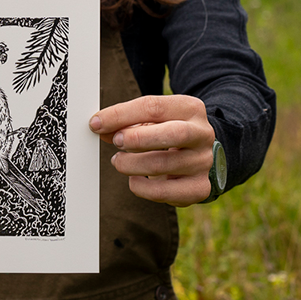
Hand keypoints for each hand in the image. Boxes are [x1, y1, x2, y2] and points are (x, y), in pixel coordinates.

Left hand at [89, 95, 214, 206]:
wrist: (197, 155)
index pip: (153, 107)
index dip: (121, 115)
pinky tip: (134, 179)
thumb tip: (100, 126)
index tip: (97, 123)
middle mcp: (202, 134)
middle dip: (137, 139)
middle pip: (172, 134)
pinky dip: (143, 188)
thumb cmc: (167, 131)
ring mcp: (203, 162)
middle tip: (116, 141)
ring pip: (163, 165)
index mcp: (190, 108)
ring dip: (132, 164)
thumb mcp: (152, 119)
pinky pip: (165, 192)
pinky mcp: (199, 187)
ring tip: (119, 161)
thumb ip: (127, 121)